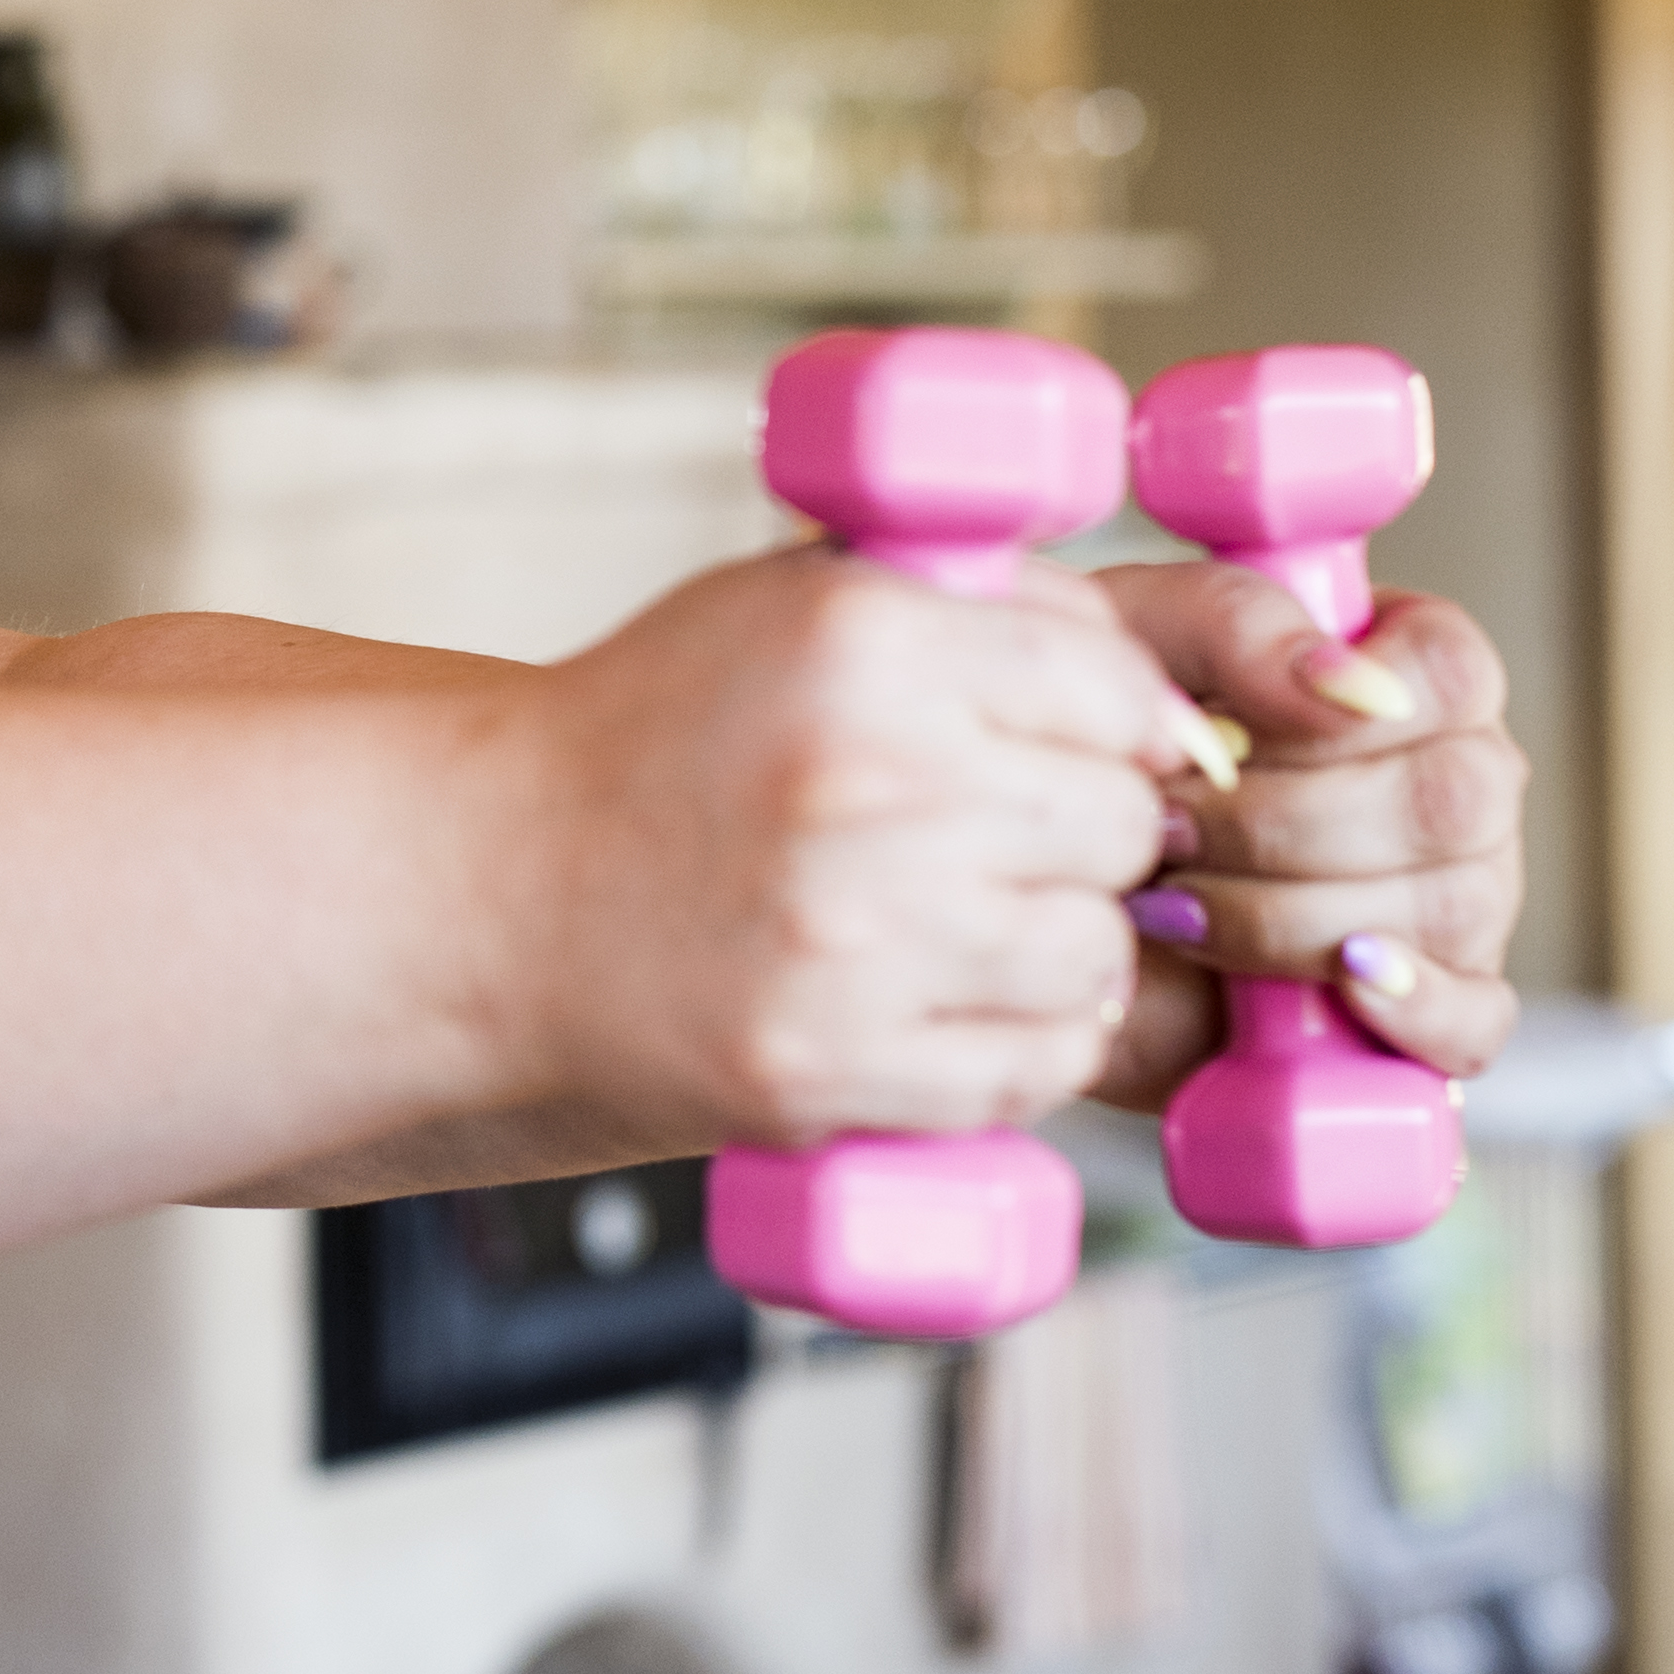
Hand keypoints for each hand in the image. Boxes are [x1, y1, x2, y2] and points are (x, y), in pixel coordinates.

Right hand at [482, 548, 1210, 1154]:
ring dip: (1052, 944)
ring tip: (955, 919)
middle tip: (992, 837)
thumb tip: (1181, 716)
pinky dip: (1013, 1040)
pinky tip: (934, 993)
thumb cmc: (656, 737)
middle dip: (1079, 834)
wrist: (492, 889)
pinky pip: (1035, 1068)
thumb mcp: (799, 605)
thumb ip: (989, 614)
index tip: (1064, 747)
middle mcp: (867, 783)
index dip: (1109, 727)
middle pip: (1123, 827)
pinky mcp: (830, 1068)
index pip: (1118, 692)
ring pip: (1094, 956)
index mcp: (863, 640)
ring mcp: (853, 940)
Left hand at [1080, 564, 1526, 1105]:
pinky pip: (1478, 1019)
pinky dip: (1412, 1010)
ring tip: (1177, 903)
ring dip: (1292, 913)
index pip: (1452, 673)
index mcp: (1410, 674)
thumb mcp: (1140, 643)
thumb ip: (1236, 623)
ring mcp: (1465, 895)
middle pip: (1453, 800)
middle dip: (1283, 822)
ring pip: (1450, 907)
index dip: (1347, 709)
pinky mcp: (1443, 1004)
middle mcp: (1460, 780)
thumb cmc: (1117, 739)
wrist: (1051, 880)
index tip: (1231, 734)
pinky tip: (1337, 986)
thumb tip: (1345, 683)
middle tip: (1168, 828)